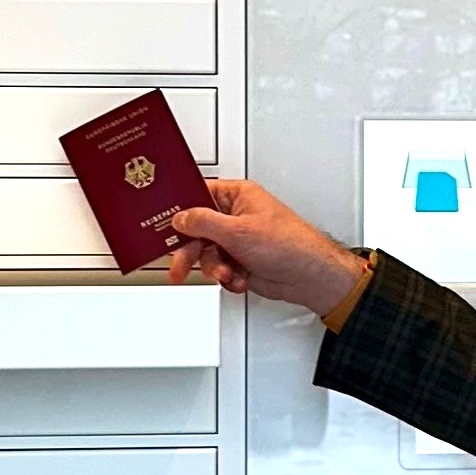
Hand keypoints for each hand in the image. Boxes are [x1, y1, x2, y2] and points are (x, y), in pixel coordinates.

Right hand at [164, 177, 367, 321]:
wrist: (310, 277)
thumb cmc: (289, 244)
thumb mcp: (237, 230)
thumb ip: (202, 223)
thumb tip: (181, 217)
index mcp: (237, 196)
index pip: (198, 195)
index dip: (180, 210)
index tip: (164, 224)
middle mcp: (236, 216)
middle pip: (197, 230)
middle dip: (191, 251)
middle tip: (180, 265)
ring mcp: (238, 241)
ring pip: (207, 254)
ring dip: (213, 268)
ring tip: (226, 274)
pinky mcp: (241, 262)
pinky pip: (220, 270)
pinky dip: (226, 278)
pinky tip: (238, 279)